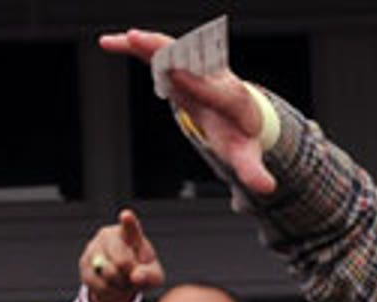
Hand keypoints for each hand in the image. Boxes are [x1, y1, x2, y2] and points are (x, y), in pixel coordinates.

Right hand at [80, 209, 164, 301]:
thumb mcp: (153, 276)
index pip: (130, 227)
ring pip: (108, 273)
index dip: (128, 222)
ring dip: (119, 284)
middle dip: (130, 275)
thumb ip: (150, 275)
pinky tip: (112, 285)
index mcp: (130, 234)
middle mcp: (109, 235)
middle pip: (121, 260)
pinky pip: (97, 283)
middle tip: (134, 277)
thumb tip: (136, 277)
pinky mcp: (83, 262)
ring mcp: (94, 247)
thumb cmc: (141, 272)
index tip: (127, 215)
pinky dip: (108, 290)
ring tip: (123, 281)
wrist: (120, 282)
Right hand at [98, 29, 273, 193]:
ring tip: (128, 38)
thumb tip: (267, 188)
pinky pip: (156, 51)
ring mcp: (195, 67)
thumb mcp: (245, 155)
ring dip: (152, 43)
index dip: (197, 82)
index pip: (216, 90)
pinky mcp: (179, 64)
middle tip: (151, 43)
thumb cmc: (239, 135)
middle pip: (194, 61)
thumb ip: (253, 170)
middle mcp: (215, 77)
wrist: (240, 113)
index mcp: (232, 99)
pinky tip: (109, 42)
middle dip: (174, 52)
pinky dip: (134, 47)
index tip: (177, 74)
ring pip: (173, 50)